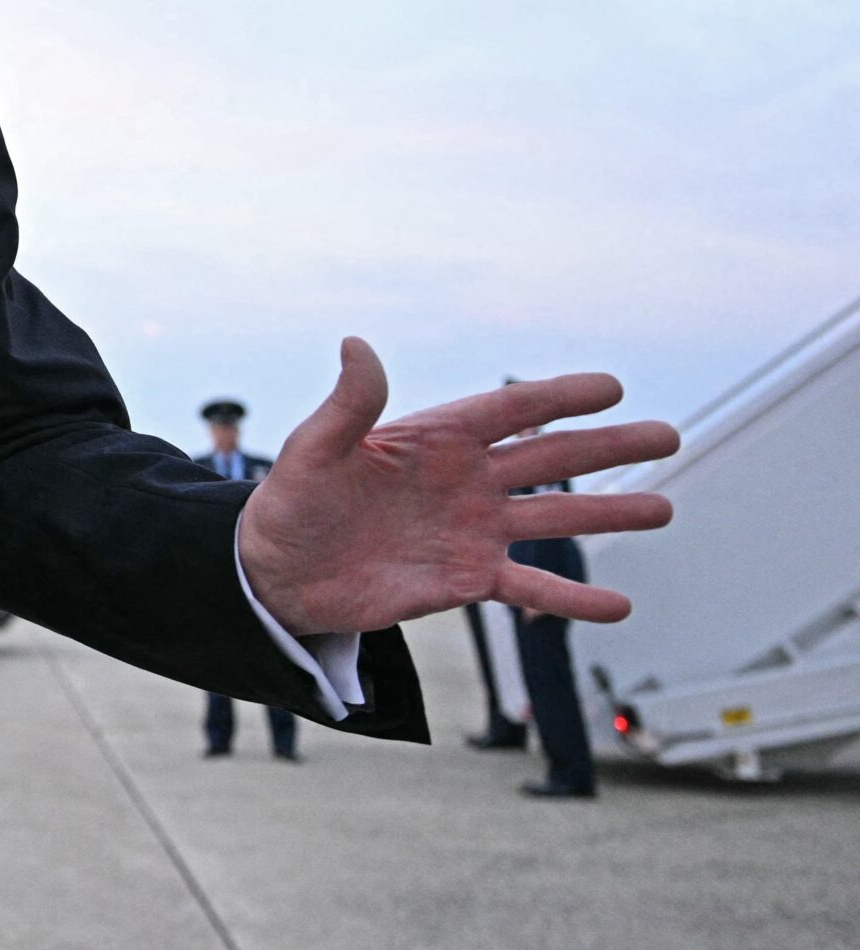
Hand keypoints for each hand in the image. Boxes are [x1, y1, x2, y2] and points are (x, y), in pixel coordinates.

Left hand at [237, 339, 678, 637]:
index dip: (560, 396)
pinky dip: (573, 598)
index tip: (613, 387)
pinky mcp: (466, 579)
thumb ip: (347, 404)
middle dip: (610, 447)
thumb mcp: (314, 451)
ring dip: (609, 514)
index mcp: (434, 439)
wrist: (279, 574)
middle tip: (669, 435)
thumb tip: (356, 344)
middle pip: (550, 458)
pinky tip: (619, 606)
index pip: (509, 410)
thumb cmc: (290, 505)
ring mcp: (471, 530)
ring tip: (664, 509)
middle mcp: (464, 480)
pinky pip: (530, 586)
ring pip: (554, 519)